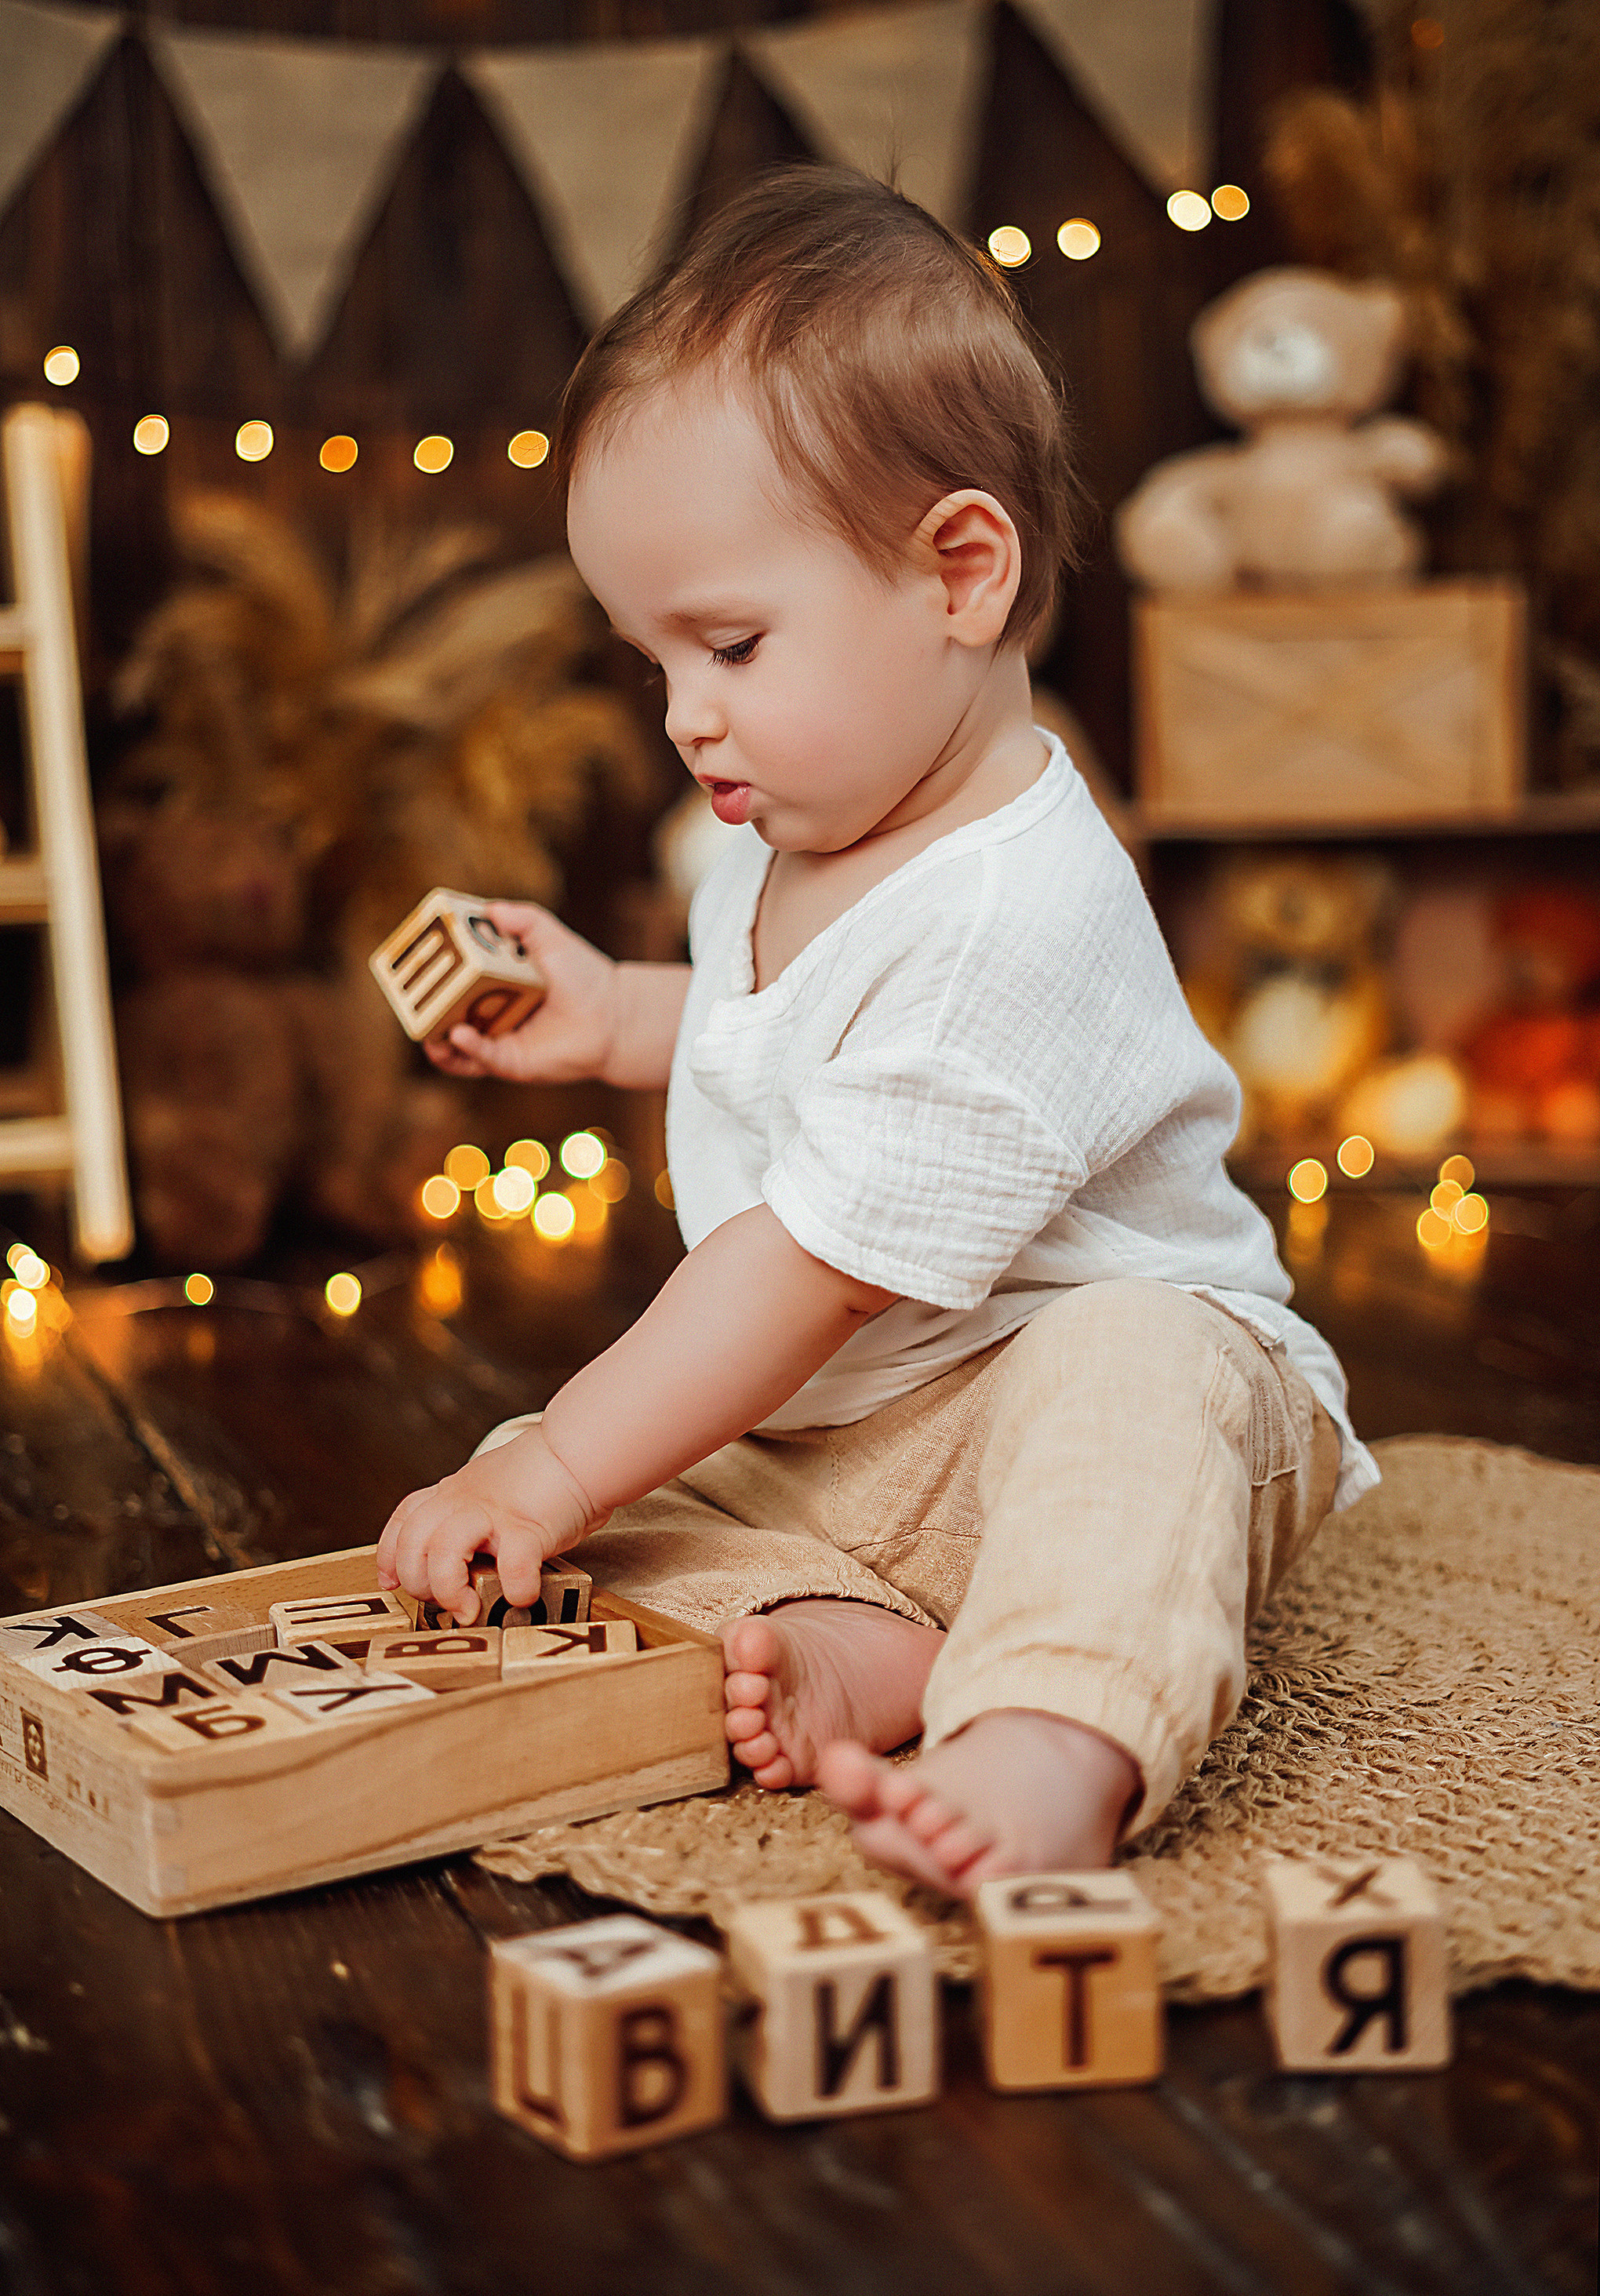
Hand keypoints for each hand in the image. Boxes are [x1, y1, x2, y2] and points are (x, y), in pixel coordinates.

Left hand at [375, 1427, 607, 1622]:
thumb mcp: (492, 1487)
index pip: (405, 1518)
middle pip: (412, 1541)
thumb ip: (474, 1516)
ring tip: (469, 1610)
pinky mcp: (528, 1529)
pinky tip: (521, 1596)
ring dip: (448, 1589)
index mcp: (455, 1491)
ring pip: (442, 1550)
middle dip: (418, 1582)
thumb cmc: (547, 1474)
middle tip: (447, 1601)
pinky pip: (511, 1565)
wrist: (580, 1449)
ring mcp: (493, 1513)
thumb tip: (470, 1560)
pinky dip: (514, 1587)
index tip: (392, 1580)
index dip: (390, 1553)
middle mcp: (464, 1501)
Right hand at [423, 902, 622, 1082]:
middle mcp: (488, 1010)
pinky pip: (478, 1058)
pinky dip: (465, 1048)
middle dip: (422, 1003)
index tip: (415, 957)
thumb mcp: (549, 937)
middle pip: (445, 1009)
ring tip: (424, 1024)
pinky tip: (459, 1034)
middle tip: (406, 992)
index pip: (452, 975)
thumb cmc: (582, 974)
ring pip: (452, 1043)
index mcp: (491, 979)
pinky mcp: (509, 1061)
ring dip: (433, 1035)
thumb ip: (522, 918)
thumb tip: (490, 908)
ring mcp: (496, 1037)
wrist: (612, 1013)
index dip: (431, 969)